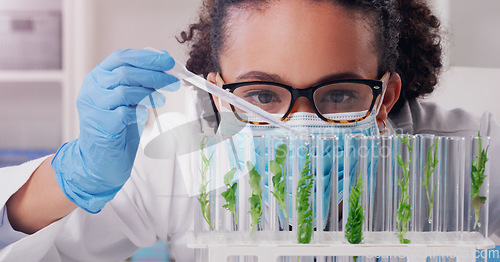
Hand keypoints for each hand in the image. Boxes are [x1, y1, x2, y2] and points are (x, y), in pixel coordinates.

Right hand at [51, 49, 178, 212]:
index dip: (147, 57)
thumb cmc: (116, 126)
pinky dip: (138, 112)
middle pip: (125, 73)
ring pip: (124, 91)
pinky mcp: (100, 125)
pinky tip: (145, 115)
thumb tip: (164, 65)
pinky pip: (123, 113)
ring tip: (162, 100)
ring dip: (148, 93)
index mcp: (98, 77)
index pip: (122, 57)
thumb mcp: (127, 99)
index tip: (168, 61)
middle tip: (173, 82)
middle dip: (154, 75)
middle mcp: (92, 89)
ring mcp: (93, 107)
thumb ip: (139, 82)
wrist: (99, 159)